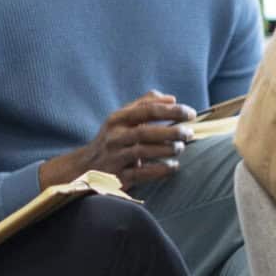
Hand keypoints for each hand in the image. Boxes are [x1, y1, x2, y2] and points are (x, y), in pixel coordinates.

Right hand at [40, 91, 196, 191]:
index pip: (147, 110)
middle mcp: (114, 137)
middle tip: (189, 133)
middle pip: (145, 132)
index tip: (190, 113)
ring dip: (167, 149)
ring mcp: (115, 157)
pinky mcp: (118, 177)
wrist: (85, 168)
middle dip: (171, 132)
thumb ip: (145, 104)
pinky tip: (173, 166)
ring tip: (180, 148)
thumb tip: (171, 98)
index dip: (171, 110)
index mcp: (117, 119)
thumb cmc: (113, 139)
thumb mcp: (123, 118)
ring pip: (142, 152)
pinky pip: (141, 173)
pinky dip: (160, 170)